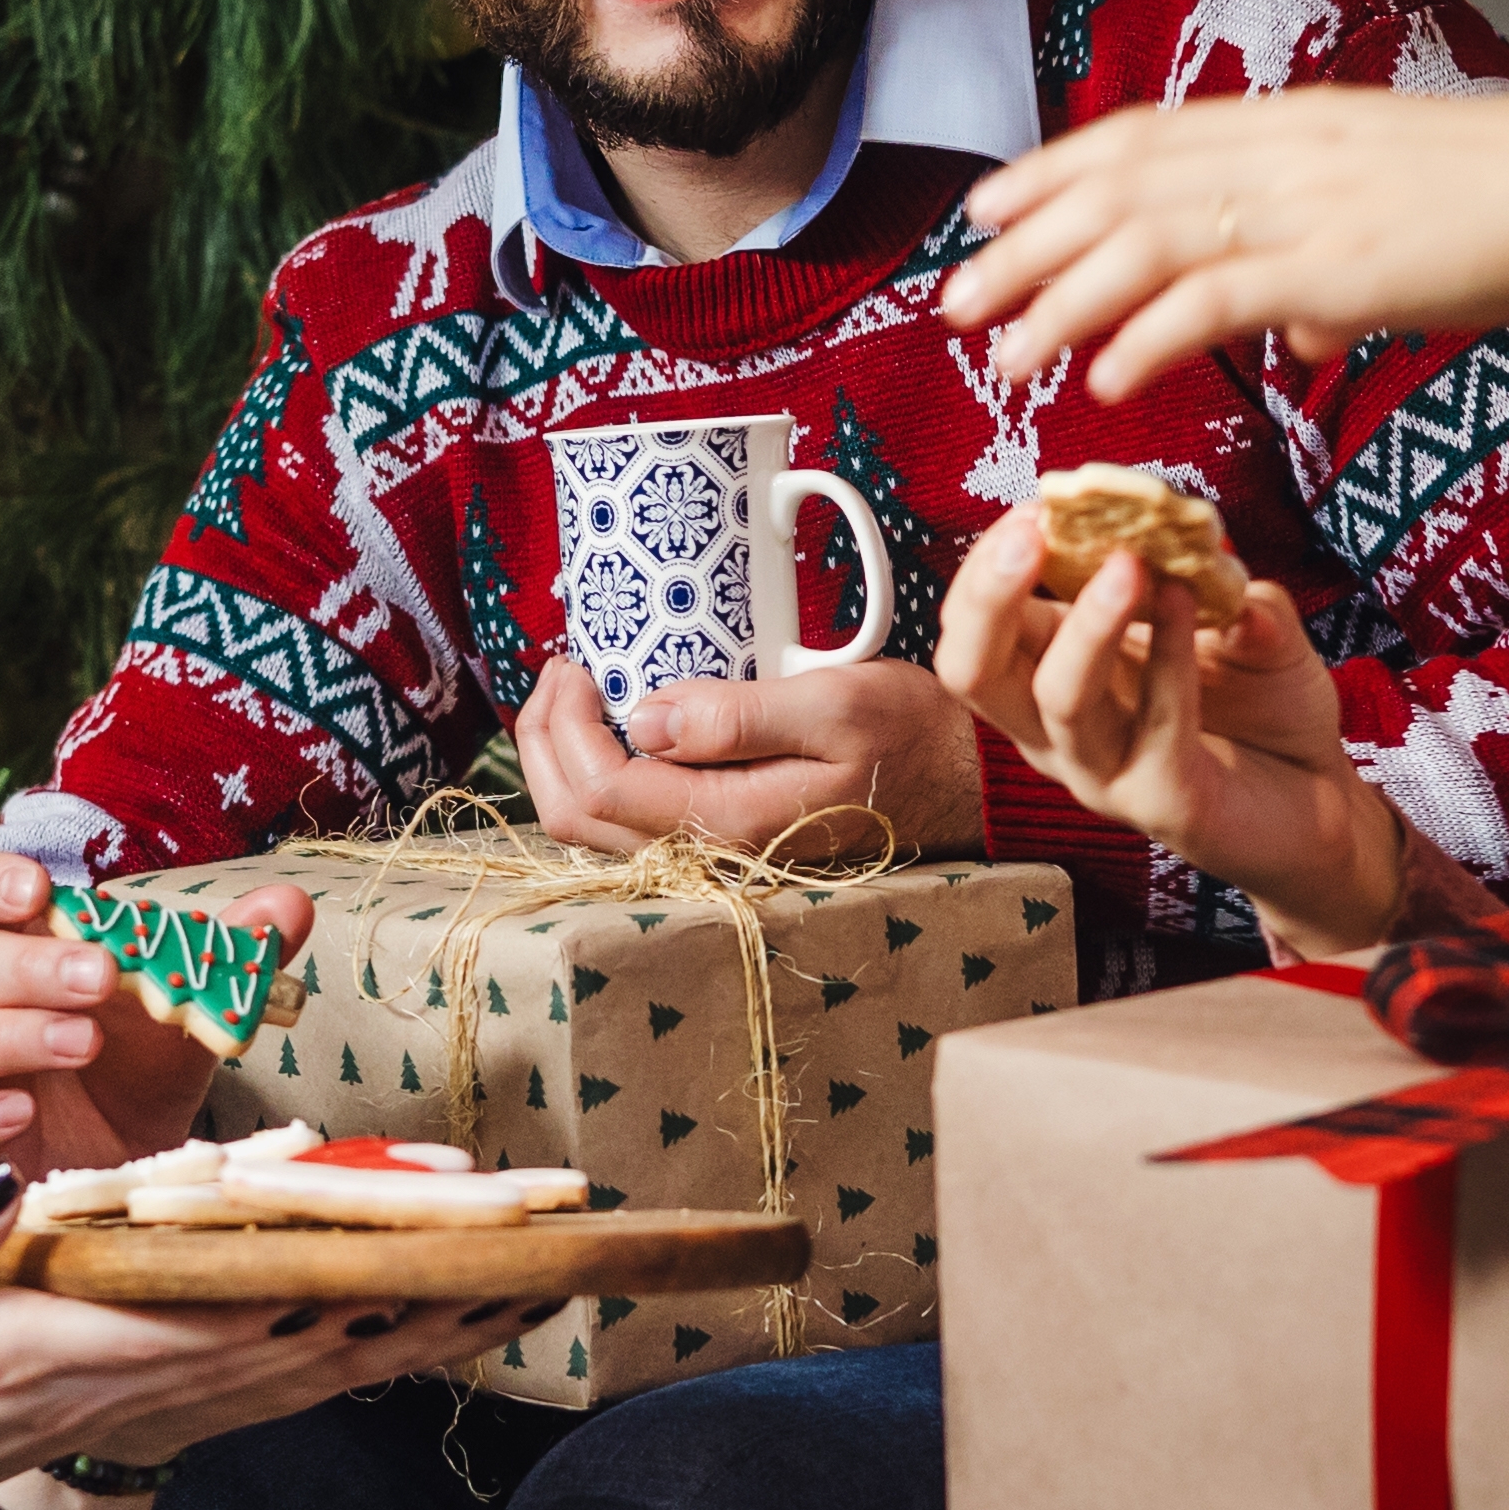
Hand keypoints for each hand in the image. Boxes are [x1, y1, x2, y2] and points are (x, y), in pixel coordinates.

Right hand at [0, 848, 313, 1193]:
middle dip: (32, 965)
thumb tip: (288, 904)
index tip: (37, 889)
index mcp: (14, 954)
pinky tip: (19, 1114)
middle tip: (102, 976)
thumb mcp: (193, 1012)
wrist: (132, 1178)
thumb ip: (232, 956)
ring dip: (11, 1034)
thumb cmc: (142, 1074)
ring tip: (83, 1043)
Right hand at [0, 1162, 515, 1509]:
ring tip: (505, 1291)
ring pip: (304, 1375)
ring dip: (405, 1338)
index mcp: (57, 1349)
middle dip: (398, 1305)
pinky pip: (282, 1392)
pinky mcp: (163, 1413)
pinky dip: (361, 1363)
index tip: (379, 1243)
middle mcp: (126, 1386)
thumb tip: (4, 1181)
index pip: (201, 1314)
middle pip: (288, 1347)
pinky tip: (423, 1335)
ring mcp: (151, 1408)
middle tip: (501, 1257)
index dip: (296, 1283)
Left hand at [514, 650, 985, 863]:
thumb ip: (740, 715)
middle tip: (562, 666)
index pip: (603, 787)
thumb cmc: (912, 734)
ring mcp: (713, 848)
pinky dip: (595, 764)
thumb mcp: (838, 703)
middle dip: (542, 738)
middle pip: (574, 818)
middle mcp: (711, 850)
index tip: (578, 659)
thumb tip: (645, 717)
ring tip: (578, 685)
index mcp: (732, 820)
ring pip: (591, 825)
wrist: (966, 780)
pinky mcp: (721, 832)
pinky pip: (627, 815)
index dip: (565, 725)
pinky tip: (614, 718)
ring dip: (561, 753)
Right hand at [931, 511, 1413, 954]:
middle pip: (971, 670)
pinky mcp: (1162, 802)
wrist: (1318, 800)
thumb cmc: (1259, 707)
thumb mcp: (1238, 618)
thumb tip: (1207, 545)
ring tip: (1130, 564)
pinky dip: (1168, 658)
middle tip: (1033, 529)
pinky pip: (1154, 728)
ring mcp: (1103, 772)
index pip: (976, 620)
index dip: (991, 561)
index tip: (1041, 503)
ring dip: (1089, 626)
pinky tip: (1188, 602)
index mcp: (1050, 671)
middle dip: (988, 595)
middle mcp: (1056, 728)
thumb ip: (1217, 579)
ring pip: (1058, 701)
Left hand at [941, 90, 1508, 399]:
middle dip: (1025, 244)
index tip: (988, 206)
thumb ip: (1331, 281)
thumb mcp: (1401, 233)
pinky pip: (1211, 302)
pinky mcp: (1333, 266)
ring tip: (1003, 353)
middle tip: (956, 295)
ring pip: (1142, 243)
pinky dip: (1145, 338)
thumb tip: (1294, 332)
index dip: (1054, 171)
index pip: (1141, 136)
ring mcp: (1303, 206)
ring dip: (1059, 299)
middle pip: (1117, 189)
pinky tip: (1102, 379)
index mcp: (1291, 127)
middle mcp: (1280, 153)